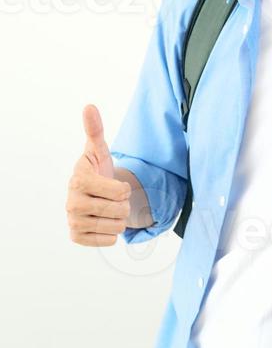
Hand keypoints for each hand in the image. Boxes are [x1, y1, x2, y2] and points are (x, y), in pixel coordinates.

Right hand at [66, 104, 131, 246]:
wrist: (90, 193)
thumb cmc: (98, 169)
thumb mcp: (99, 149)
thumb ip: (95, 129)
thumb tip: (89, 106)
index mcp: (79, 180)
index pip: (121, 192)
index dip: (124, 188)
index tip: (113, 182)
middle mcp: (72, 203)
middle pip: (120, 211)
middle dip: (123, 204)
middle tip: (111, 198)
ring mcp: (73, 221)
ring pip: (117, 227)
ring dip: (118, 218)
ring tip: (107, 208)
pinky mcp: (76, 237)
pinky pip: (108, 241)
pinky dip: (111, 233)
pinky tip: (102, 221)